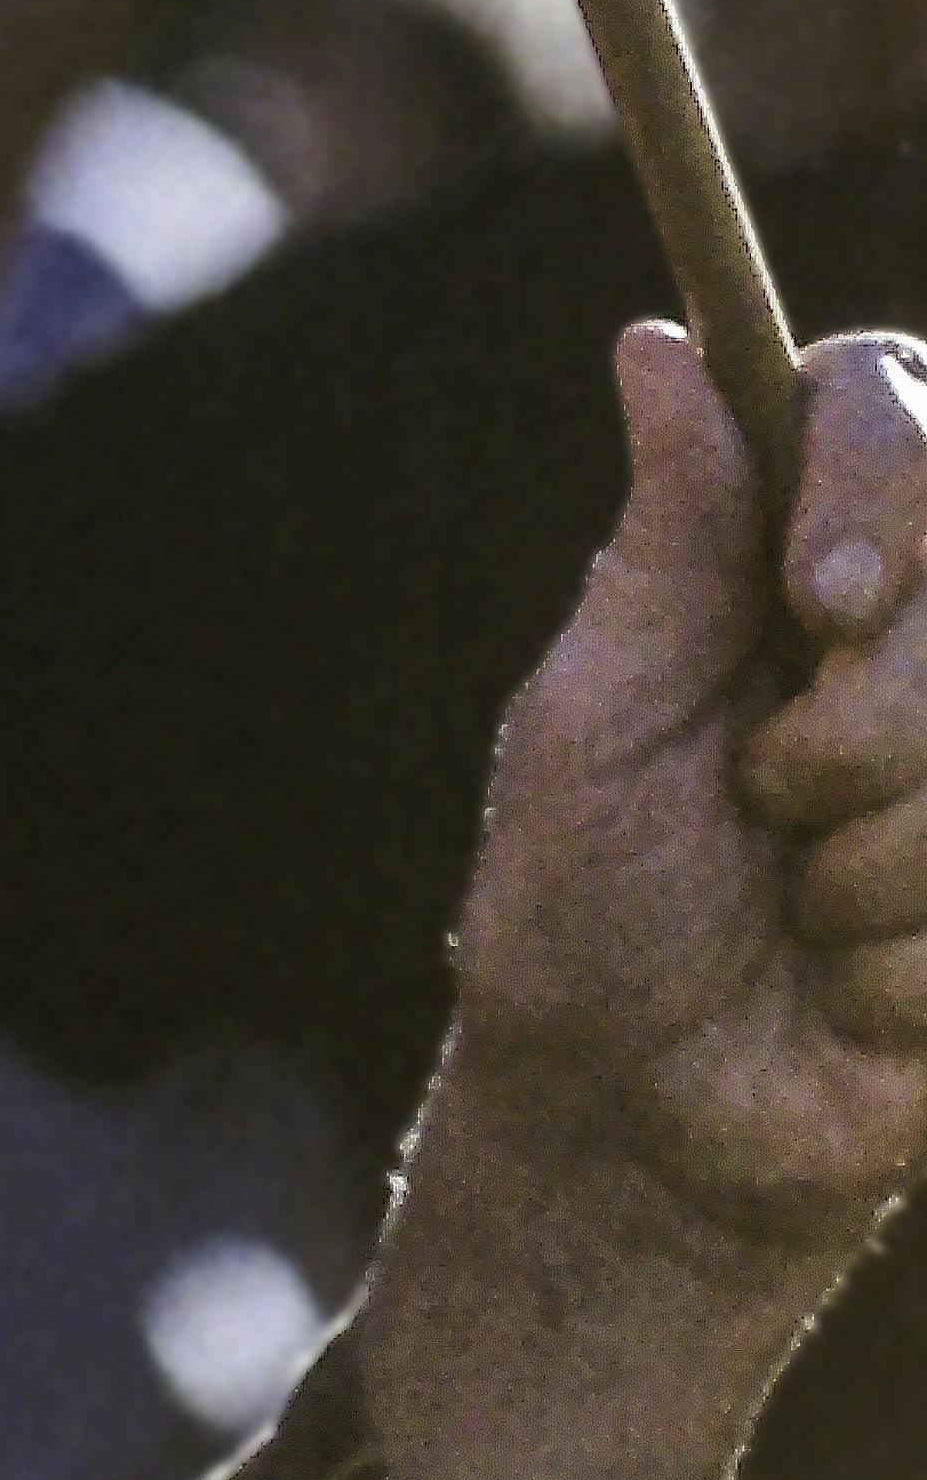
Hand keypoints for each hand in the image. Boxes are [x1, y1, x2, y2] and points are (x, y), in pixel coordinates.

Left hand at [356, 325, 926, 1479]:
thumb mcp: (598, 714)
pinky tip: (852, 994)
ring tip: (796, 910)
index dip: (884, 478)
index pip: (893, 407)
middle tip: (771, 794)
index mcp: (788, 570)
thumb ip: (669, 537)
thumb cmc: (584, 917)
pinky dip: (904, 958)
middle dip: (863, 717)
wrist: (637, 1138)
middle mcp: (904, 650)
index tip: (820, 594)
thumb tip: (658, 342)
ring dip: (872, 857)